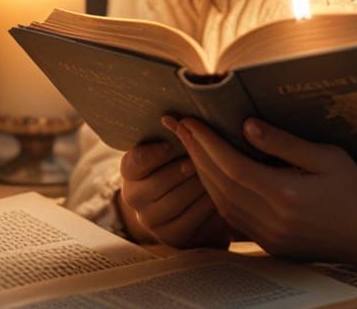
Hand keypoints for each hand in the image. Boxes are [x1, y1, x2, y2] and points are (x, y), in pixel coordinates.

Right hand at [116, 135, 231, 248]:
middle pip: (161, 182)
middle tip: (210, 154)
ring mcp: (152, 222)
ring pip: (179, 200)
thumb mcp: (173, 148)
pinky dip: (209, 204)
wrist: (186, 204)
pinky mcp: (173, 238)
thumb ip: (175, 134)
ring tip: (222, 170)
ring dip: (202, 184)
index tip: (172, 144)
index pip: (135, 161)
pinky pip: (193, 220)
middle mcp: (135, 198)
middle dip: (189, 166)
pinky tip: (225, 192)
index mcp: (131, 171)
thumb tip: (182, 117)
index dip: (154, 153)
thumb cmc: (183, 161)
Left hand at [168, 115, 356, 261]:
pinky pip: (232, 216)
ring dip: (202, 173)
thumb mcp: (325, 156)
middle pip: (221, 184)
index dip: (208, 143)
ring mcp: (267, 235)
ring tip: (190, 145)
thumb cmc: (351, 188)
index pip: (233, 166)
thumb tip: (246, 125)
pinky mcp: (268, 243)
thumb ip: (283, 142)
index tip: (191, 121)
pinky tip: (211, 174)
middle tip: (180, 126)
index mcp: (285, 194)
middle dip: (197, 152)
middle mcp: (271, 219)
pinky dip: (217, 192)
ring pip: (222, 203)